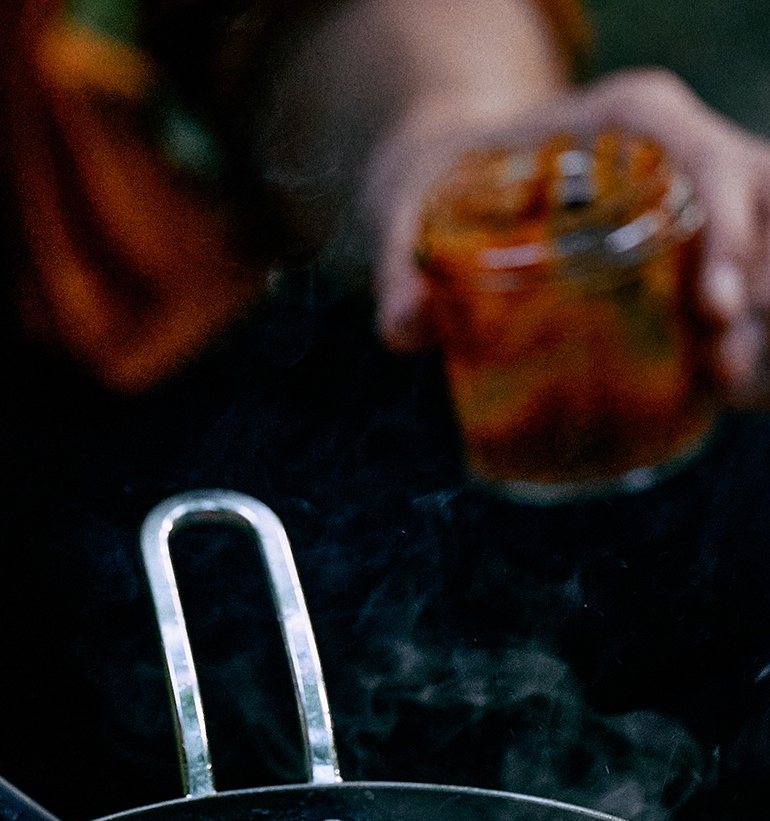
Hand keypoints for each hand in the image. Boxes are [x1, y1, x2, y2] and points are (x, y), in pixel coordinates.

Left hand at [372, 68, 769, 406]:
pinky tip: (727, 385)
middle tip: (722, 370)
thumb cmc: (439, 189)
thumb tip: (405, 328)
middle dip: (754, 282)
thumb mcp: (411, 218)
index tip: (714, 307)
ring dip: (762, 307)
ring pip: (768, 230)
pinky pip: (752, 261)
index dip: (724, 227)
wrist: (454, 173)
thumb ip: (401, 271)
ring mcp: (693, 185)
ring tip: (727, 386)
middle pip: (756, 196)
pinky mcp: (695, 231)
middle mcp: (673, 142)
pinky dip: (750, 320)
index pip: (699, 155)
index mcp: (620, 120)